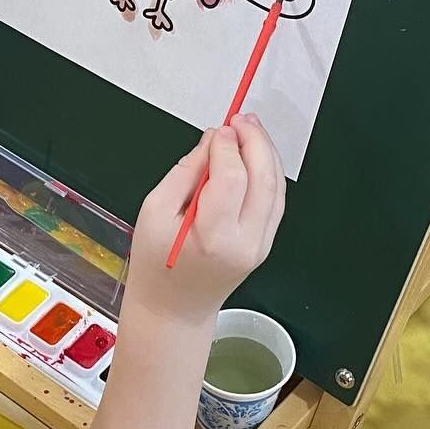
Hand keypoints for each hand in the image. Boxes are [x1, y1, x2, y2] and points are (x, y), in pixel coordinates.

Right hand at [123, 115, 284, 327]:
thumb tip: (211, 142)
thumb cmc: (157, 267)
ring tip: (249, 130)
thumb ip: (184, 173)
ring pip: (276, 188)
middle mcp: (243, 242)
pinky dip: (269, 174)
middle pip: (262, 178)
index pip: (230, 178)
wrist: (174, 309)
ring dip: (266, 153)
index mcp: (212, 237)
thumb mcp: (153, 212)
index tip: (218, 130)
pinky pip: (275, 201)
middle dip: (254, 141)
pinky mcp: (264, 244)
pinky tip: (256, 157)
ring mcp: (259, 245)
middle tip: (241, 119)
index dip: (226, 147)